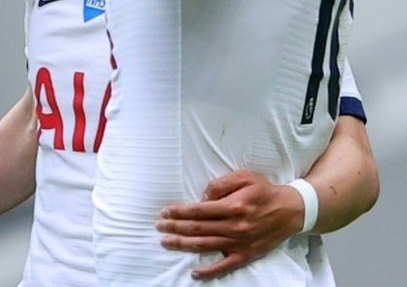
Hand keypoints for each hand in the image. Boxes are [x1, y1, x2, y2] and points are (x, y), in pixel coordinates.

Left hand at [156, 170, 303, 279]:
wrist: (291, 211)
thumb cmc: (264, 191)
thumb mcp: (244, 177)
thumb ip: (220, 184)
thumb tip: (202, 197)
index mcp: (233, 206)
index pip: (198, 211)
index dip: (179, 212)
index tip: (165, 212)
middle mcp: (235, 226)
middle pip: (198, 229)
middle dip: (175, 227)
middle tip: (158, 226)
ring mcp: (240, 243)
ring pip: (205, 246)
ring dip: (183, 245)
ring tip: (165, 242)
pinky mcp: (246, 255)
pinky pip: (225, 266)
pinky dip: (209, 271)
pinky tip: (194, 273)